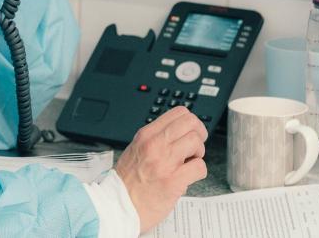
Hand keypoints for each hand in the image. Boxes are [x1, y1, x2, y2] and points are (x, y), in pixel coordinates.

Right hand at [115, 107, 208, 232]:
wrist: (118, 205)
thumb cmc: (128, 181)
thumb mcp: (136, 149)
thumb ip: (155, 139)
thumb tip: (178, 134)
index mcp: (146, 135)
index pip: (178, 113)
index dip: (191, 122)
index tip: (190, 133)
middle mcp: (155, 144)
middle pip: (190, 122)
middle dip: (199, 134)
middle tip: (194, 147)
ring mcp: (164, 162)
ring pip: (196, 141)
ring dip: (198, 153)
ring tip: (189, 163)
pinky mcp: (173, 181)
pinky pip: (199, 167)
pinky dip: (199, 172)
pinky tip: (188, 177)